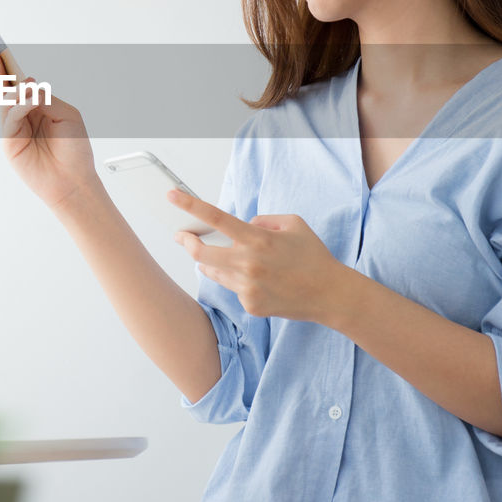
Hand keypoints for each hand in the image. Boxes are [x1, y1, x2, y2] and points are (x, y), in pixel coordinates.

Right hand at [0, 42, 98, 211]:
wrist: (74, 180)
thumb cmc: (74, 149)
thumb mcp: (67, 114)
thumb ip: (45, 98)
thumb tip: (27, 86)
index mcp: (37, 105)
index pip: (18, 81)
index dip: (7, 64)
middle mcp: (23, 115)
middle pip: (5, 87)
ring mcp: (14, 129)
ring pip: (6, 100)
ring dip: (12, 86)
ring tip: (20, 77)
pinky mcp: (10, 142)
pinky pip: (11, 117)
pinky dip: (20, 106)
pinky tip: (31, 99)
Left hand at [166, 189, 350, 323]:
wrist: (331, 295)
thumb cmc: (313, 256)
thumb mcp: (293, 224)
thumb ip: (262, 220)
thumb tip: (242, 225)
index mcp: (258, 239)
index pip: (216, 218)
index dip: (190, 205)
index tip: (171, 196)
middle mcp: (249, 264)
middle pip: (200, 254)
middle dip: (187, 242)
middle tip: (182, 235)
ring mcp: (248, 287)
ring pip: (214, 272)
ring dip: (211, 262)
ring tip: (224, 257)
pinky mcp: (251, 305)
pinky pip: (234, 288)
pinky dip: (239, 281)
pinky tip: (260, 281)